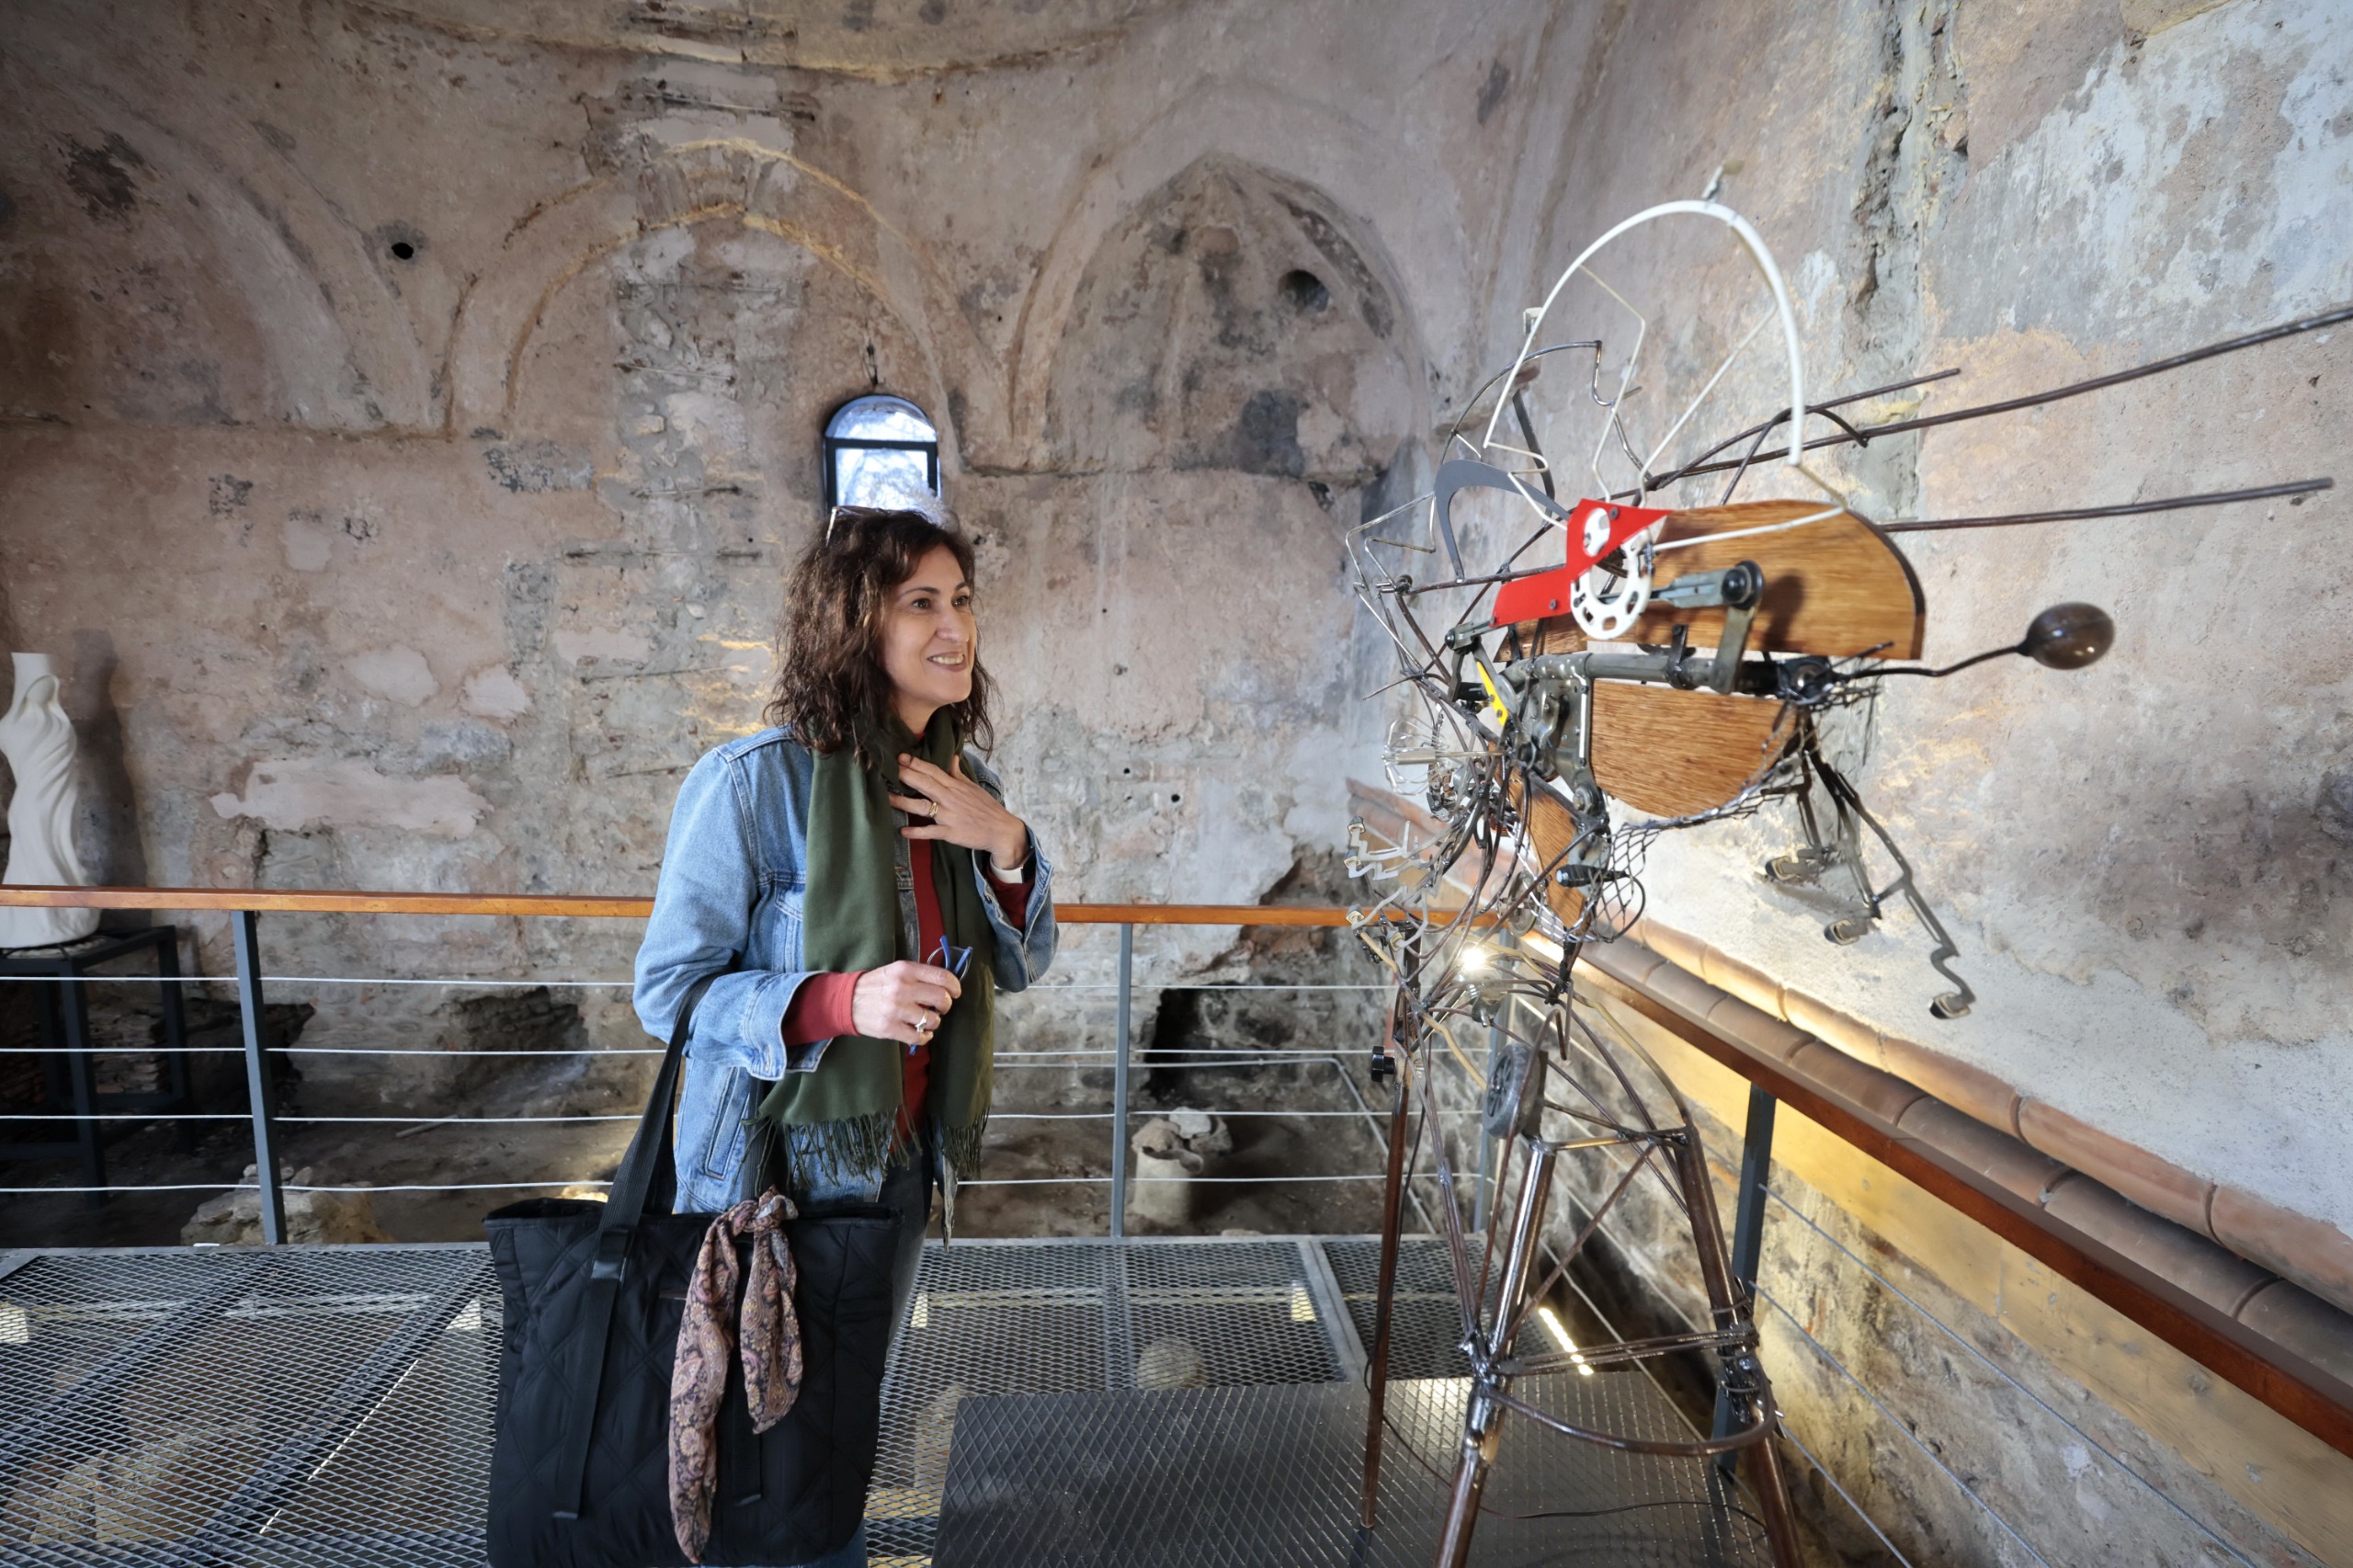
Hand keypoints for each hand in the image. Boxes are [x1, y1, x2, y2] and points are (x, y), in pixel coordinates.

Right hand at [851, 960, 962, 1048]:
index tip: (955, 993)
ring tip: (926, 1021)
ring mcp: (896, 1009)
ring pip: (933, 1020)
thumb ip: (918, 975)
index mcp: (905, 970)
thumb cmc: (876, 985)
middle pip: (942, 999)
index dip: (955, 986)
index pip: (942, 977)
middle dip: (946, 1006)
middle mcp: (902, 988)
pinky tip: (921, 1033)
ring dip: (934, 1023)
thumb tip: (946, 985)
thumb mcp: (896, 970)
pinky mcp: (890, 1028)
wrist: (846, 1000)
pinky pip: (918, 1037)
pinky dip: (924, 1037)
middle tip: (940, 1008)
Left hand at [891, 754, 1029, 869]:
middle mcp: (950, 798)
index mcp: (955, 786)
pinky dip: (917, 832)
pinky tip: (903, 831)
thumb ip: (958, 773)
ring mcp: (949, 815)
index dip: (916, 763)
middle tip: (889, 769)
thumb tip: (952, 757)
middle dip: (906, 775)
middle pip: (925, 784)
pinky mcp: (950, 833)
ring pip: (923, 806)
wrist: (1001, 830)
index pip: (933, 771)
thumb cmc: (987, 808)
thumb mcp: (973, 787)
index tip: (900, 757)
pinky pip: (930, 832)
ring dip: (903, 802)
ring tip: (887, 798)